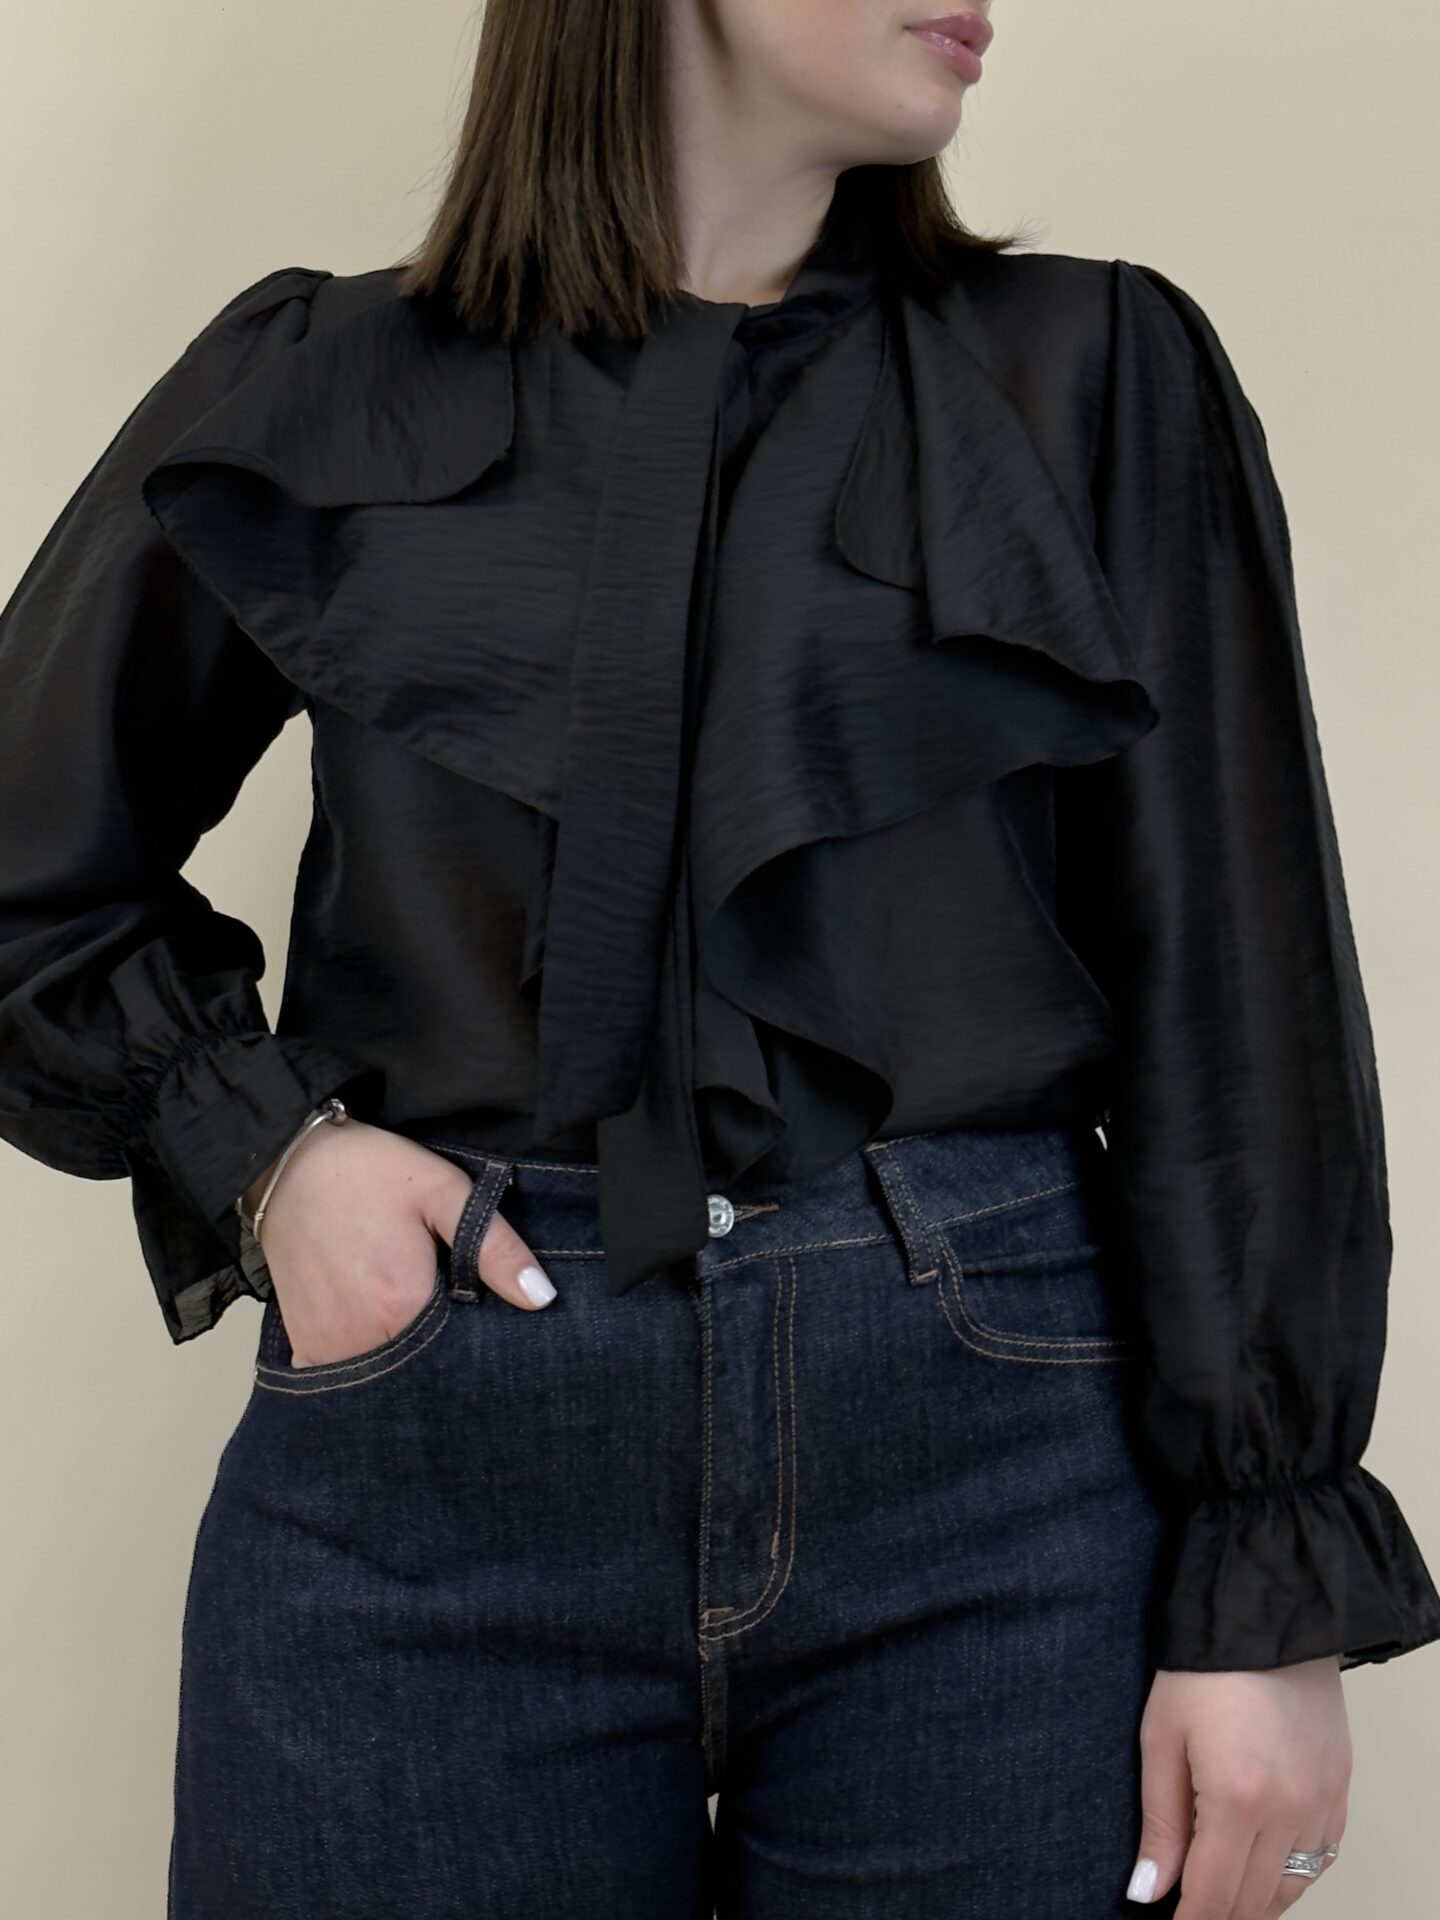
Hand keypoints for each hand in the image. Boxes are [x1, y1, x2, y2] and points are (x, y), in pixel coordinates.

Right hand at [247, 1120, 556, 1367]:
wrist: (288, 1162)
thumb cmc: (368, 1172)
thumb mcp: (444, 1191)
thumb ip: (494, 1246)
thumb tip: (541, 1298)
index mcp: (404, 1306)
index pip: (464, 1351)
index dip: (479, 1333)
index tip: (477, 1304)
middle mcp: (363, 1340)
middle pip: (425, 1368)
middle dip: (444, 1350)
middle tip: (440, 1296)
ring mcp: (329, 1349)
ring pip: (388, 1375)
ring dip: (406, 1356)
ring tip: (409, 1308)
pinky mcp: (306, 1346)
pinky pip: (346, 1375)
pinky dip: (367, 1360)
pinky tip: (378, 1327)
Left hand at [1127, 1658, 1349, 1915]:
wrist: (1266, 1615)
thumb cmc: (1204, 1669)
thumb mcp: (1161, 1739)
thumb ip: (1159, 1823)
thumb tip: (1148, 1891)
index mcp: (1237, 1799)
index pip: (1214, 1897)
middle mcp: (1289, 1810)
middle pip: (1255, 1901)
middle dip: (1219, 1914)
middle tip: (1189, 1908)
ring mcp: (1322, 1801)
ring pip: (1293, 1887)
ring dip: (1257, 1900)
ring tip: (1222, 1892)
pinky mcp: (1340, 1787)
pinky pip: (1322, 1856)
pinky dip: (1293, 1873)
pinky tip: (1266, 1866)